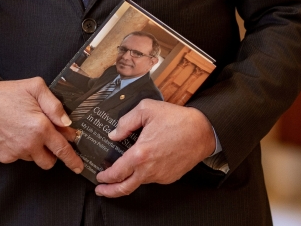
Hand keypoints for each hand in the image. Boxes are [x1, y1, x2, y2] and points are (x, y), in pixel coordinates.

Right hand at [0, 78, 83, 173]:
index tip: (79, 166)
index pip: (63, 150)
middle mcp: (30, 144)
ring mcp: (16, 153)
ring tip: (26, 130)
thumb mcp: (35, 87)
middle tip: (48, 139)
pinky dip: (21, 149)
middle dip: (53, 154)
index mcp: (41, 127)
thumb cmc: (7, 93)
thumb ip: (54, 104)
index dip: (73, 160)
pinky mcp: (4, 157)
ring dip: (36, 150)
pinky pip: (19, 157)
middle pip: (49, 161)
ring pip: (34, 159)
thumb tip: (67, 122)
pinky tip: (14, 133)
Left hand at [95, 100, 214, 196]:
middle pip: (125, 188)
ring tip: (121, 173)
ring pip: (139, 182)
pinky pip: (152, 178)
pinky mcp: (169, 177)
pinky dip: (143, 174)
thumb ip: (126, 121)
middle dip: (109, 191)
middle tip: (101, 190)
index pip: (116, 173)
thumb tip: (114, 134)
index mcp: (140, 154)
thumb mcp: (146, 109)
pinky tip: (142, 165)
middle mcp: (149, 169)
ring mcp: (160, 175)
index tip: (99, 176)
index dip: (105, 177)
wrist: (201, 131)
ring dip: (127, 181)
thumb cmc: (176, 120)